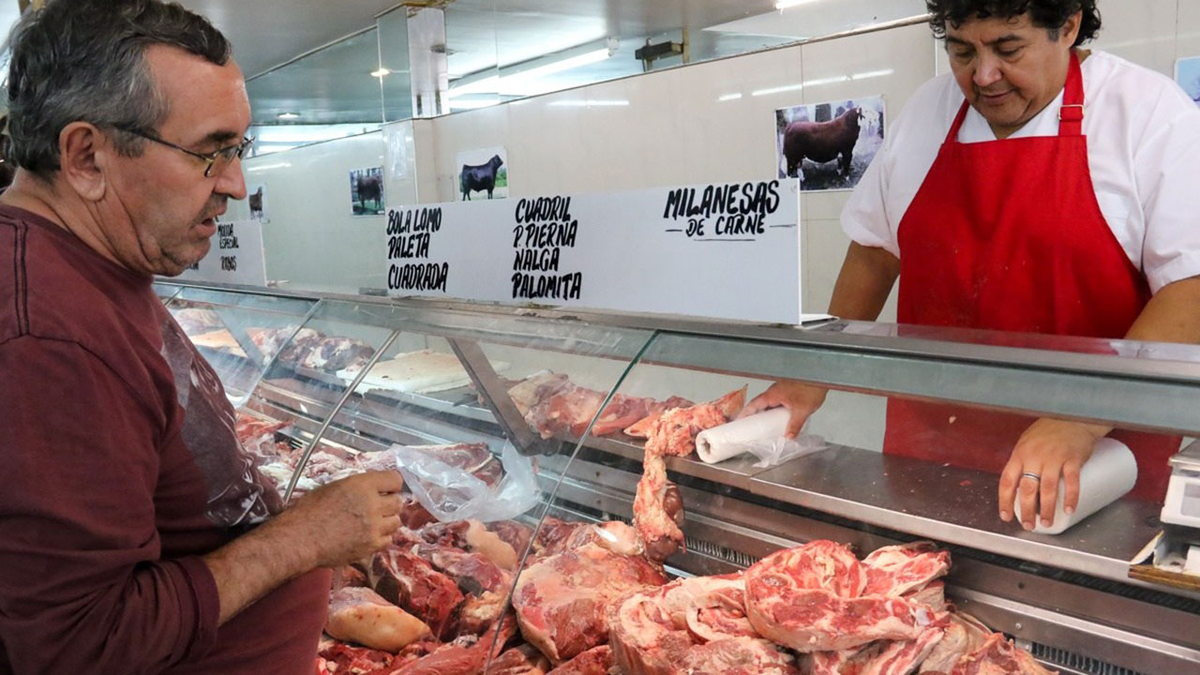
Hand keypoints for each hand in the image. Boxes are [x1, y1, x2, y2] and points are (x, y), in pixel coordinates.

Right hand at [280, 470, 404, 567]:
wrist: (299, 539)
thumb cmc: (308, 511)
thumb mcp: (333, 488)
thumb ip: (357, 487)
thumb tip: (371, 490)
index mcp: (362, 485)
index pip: (395, 479)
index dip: (390, 485)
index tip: (385, 489)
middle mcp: (372, 504)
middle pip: (398, 502)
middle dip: (389, 504)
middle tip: (377, 508)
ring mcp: (374, 527)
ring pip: (396, 522)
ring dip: (387, 521)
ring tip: (372, 523)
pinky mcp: (371, 546)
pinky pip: (387, 540)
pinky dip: (381, 538)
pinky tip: (368, 536)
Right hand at [740, 380, 828, 438]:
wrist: (821, 377)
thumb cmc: (812, 387)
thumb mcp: (802, 411)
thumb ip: (794, 425)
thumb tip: (789, 436)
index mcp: (773, 394)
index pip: (754, 404)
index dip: (746, 413)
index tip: (739, 420)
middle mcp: (775, 390)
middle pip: (760, 403)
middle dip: (755, 414)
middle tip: (751, 425)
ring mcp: (781, 390)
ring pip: (769, 402)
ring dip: (766, 411)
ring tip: (766, 424)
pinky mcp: (788, 390)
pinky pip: (777, 401)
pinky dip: (775, 409)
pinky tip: (781, 416)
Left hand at [998, 419, 1109, 529]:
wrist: (1072, 417)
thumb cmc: (1047, 432)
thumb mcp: (1026, 444)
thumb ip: (1022, 463)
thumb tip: (1017, 488)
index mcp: (1019, 455)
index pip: (1007, 481)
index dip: (1005, 501)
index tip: (1006, 516)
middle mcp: (1034, 457)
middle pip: (1026, 488)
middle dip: (1026, 510)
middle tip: (1028, 525)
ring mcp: (1054, 458)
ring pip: (1047, 488)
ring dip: (1046, 509)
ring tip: (1046, 522)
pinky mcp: (1073, 459)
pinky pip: (1072, 482)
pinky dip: (1071, 498)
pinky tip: (1068, 509)